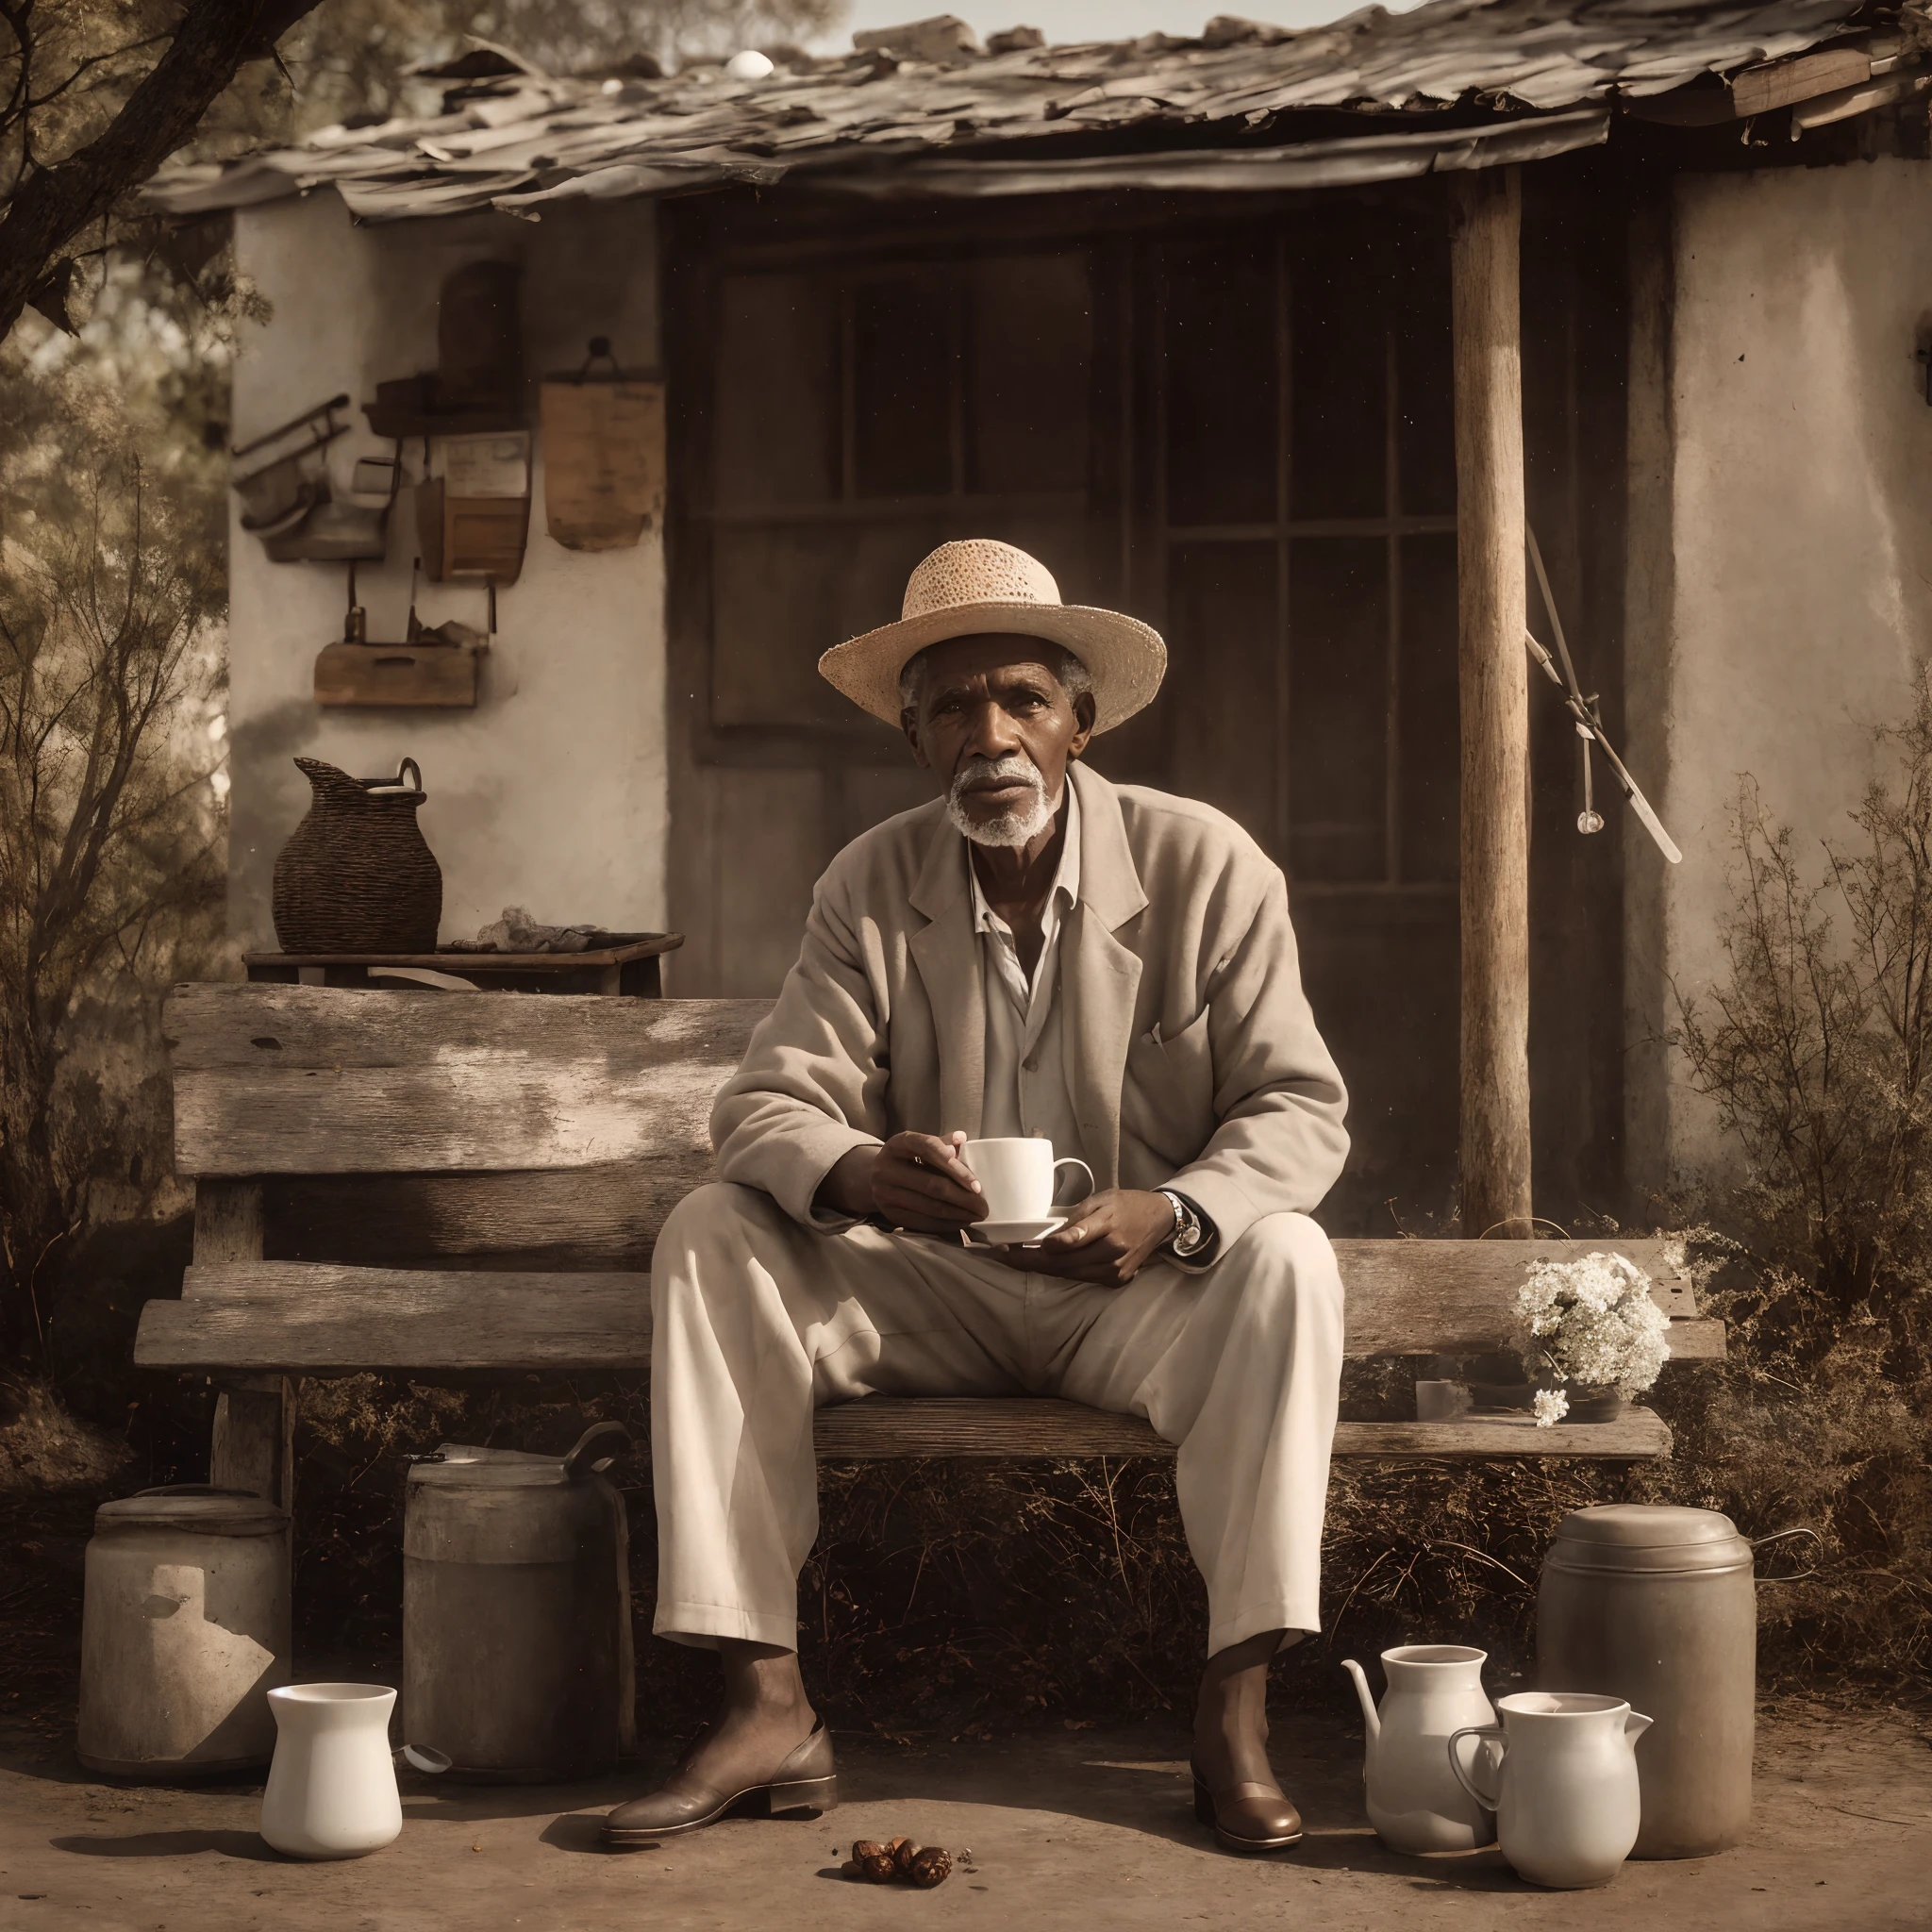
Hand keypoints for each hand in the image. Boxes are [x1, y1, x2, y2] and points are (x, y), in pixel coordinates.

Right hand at [816, 1130, 983, 1234]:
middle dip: (963, 1198)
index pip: (928, 1150)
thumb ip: (942, 1142)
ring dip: (957, 1213)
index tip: (977, 1185)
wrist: (875, 1176)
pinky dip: (944, 1224)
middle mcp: (886, 1167)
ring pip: (929, 1206)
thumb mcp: (919, 1144)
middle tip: (984, 1207)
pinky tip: (960, 1222)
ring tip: (976, 1216)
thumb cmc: (908, 1158)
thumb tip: (962, 1138)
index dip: (955, 1167)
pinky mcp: (887, 1213)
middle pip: (932, 1184)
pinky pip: (921, 1222)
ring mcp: (884, 1192)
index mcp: (898, 1143)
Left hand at [993, 1189, 1176, 1285]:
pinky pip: (1082, 1278)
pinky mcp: (1117, 1281)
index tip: (1014, 1245)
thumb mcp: (1101, 1200)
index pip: (1073, 1240)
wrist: (1159, 1220)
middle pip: (1065, 1263)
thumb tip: (1049, 1239)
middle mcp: (1113, 1253)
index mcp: (1109, 1226)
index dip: (1043, 1246)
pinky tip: (1044, 1264)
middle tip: (1003, 1255)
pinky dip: (1062, 1271)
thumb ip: (1076, 1219)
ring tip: (1016, 1260)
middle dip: (1031, 1261)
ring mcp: (1116, 1271)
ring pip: (1070, 1274)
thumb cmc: (1126, 1204)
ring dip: (1042, 1269)